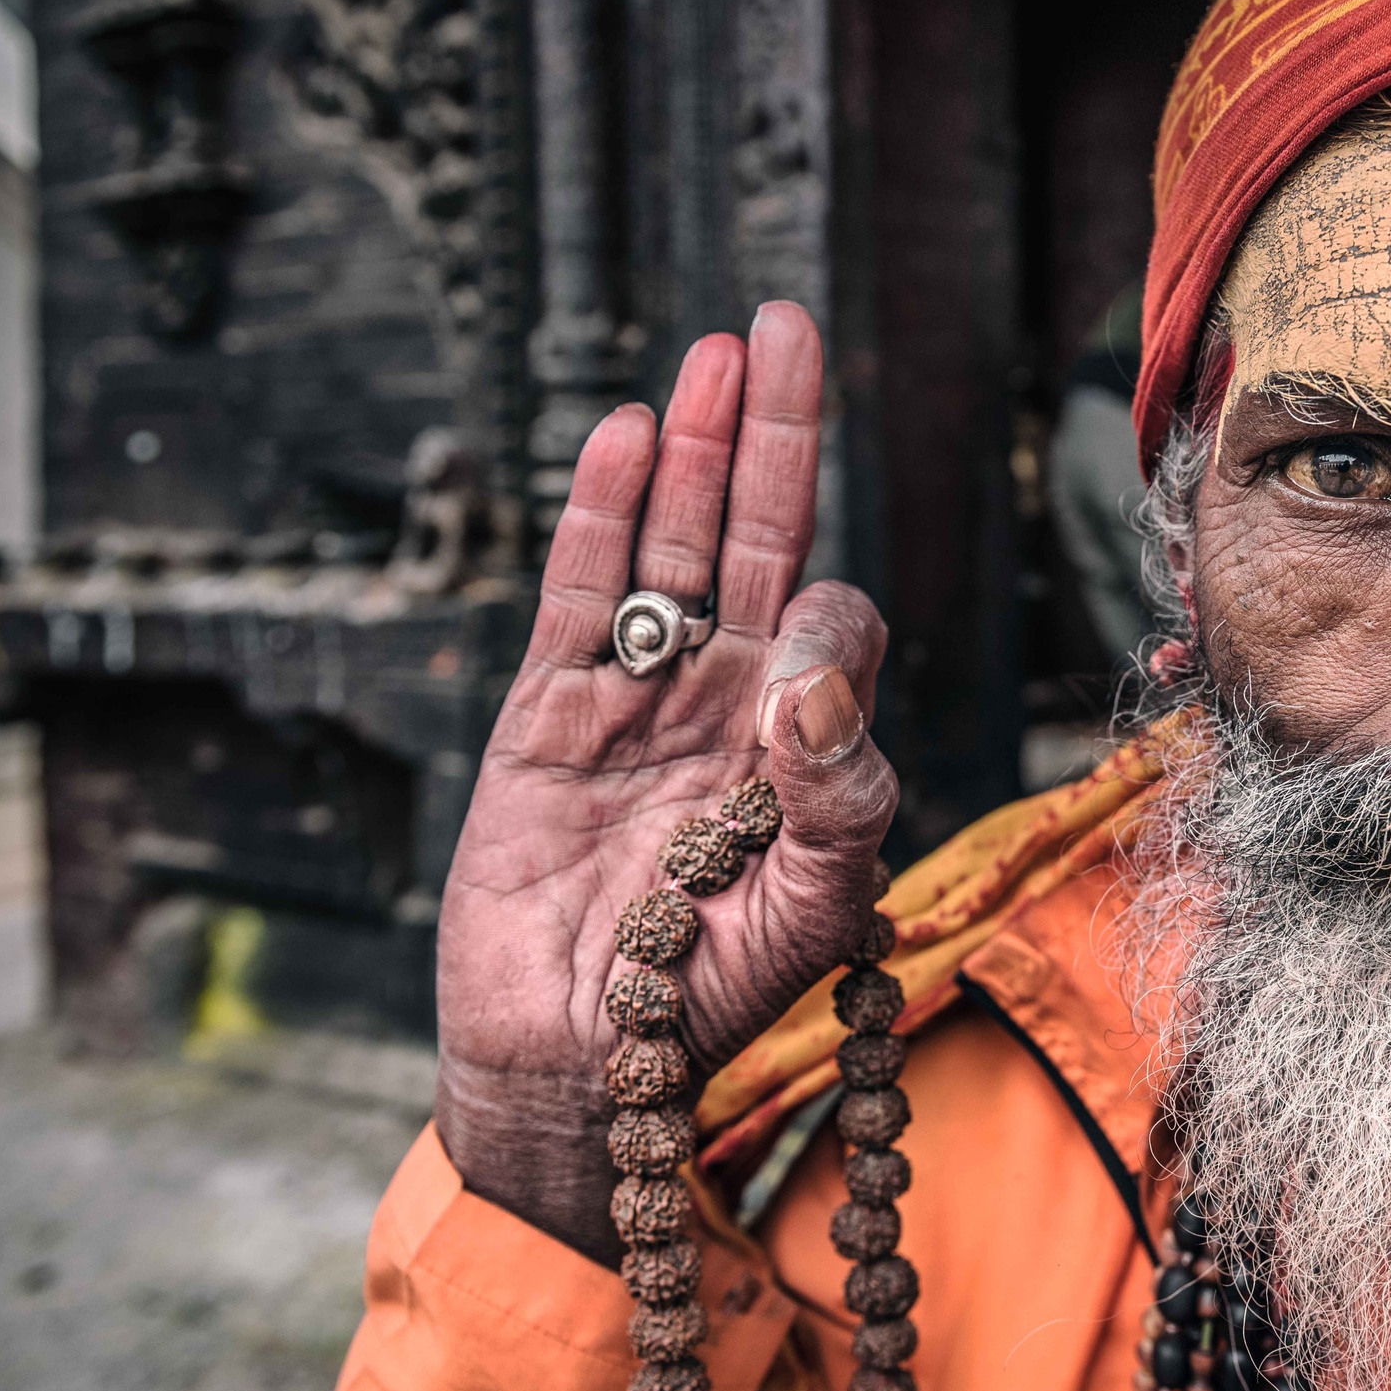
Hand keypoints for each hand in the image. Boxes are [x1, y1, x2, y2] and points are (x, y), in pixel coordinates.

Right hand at [432, 303, 898, 1263]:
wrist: (578, 1065)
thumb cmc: (710, 1000)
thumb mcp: (815, 911)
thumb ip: (840, 797)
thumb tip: (813, 673)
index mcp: (803, 745)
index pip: (835, 628)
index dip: (829, 618)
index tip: (797, 666)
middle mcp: (726, 704)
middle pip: (754, 538)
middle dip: (773, 436)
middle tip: (786, 325)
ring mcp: (637, 700)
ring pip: (668, 547)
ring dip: (692, 449)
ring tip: (717, 352)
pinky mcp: (550, 715)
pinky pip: (582, 596)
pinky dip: (600, 515)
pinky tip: (624, 432)